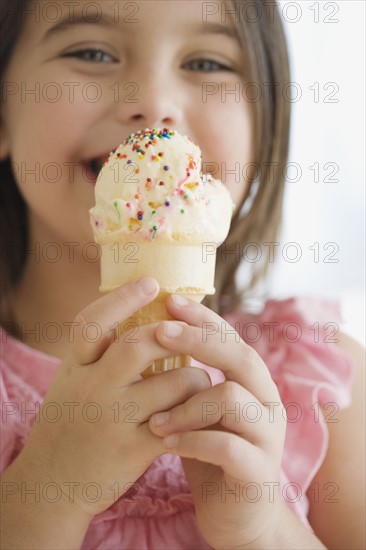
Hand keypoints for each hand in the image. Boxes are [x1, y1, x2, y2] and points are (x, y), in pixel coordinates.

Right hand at [15, 279, 210, 518]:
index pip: (93, 323)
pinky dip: (195, 410)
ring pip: (173, 383)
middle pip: (140, 345)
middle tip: (192, 332)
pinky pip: (180, 420)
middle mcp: (93, 388)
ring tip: (198, 379)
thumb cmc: (70, 423)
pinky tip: (198, 410)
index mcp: (76, 367)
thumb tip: (143, 317)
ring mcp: (114, 419)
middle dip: (173, 334)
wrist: (52, 485)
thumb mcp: (73, 381)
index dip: (124, 298)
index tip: (152, 283)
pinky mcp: (134, 449)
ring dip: (196, 376)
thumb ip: (100, 353)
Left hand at [149, 295, 286, 548]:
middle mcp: (266, 401)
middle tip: (161, 332)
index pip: (232, 337)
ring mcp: (267, 435)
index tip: (171, 300)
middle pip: (241, 357)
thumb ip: (188, 379)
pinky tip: (165, 444)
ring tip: (154, 419)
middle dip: (200, 340)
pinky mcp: (258, 470)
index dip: (203, 317)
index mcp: (251, 383)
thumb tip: (150, 338)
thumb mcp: (200, 409)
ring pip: (232, 398)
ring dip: (186, 404)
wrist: (238, 515)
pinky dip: (192, 441)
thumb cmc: (211, 453)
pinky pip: (226, 446)